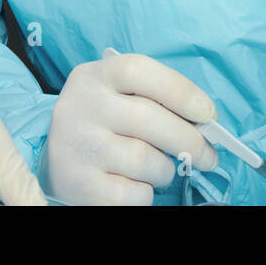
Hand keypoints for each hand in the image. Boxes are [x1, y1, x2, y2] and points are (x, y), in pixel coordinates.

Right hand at [43, 49, 217, 205]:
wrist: (56, 158)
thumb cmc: (103, 123)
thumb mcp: (116, 96)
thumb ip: (154, 100)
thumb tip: (205, 122)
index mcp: (93, 77)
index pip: (139, 71)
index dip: (180, 91)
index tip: (207, 114)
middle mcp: (79, 107)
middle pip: (149, 119)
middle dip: (191, 140)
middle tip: (209, 156)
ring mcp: (77, 147)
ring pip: (146, 160)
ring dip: (165, 170)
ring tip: (160, 169)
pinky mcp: (79, 185)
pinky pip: (134, 193)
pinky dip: (146, 193)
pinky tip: (136, 184)